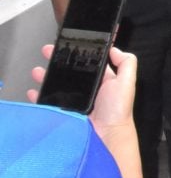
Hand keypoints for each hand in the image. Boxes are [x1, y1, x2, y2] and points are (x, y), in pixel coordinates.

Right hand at [32, 45, 146, 177]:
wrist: (104, 135)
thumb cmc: (117, 109)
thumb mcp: (127, 82)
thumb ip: (126, 63)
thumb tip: (114, 48)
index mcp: (103, 80)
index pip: (89, 62)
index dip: (79, 52)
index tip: (68, 42)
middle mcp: (88, 89)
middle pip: (70, 71)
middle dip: (58, 61)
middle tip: (47, 51)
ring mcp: (74, 100)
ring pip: (58, 84)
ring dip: (47, 76)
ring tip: (39, 69)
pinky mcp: (64, 112)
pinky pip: (49, 101)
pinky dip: (40, 95)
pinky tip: (34, 90)